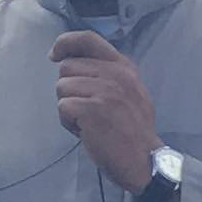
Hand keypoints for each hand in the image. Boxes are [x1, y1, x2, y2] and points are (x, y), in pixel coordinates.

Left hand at [51, 30, 160, 194]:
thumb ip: (109, 74)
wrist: (146, 162)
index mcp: (124, 67)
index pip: (88, 39)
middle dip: (69, 88)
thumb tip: (72, 61)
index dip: (65, 43)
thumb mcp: (132, 92)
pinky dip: (68, 122)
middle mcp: (115, 74)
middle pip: (67, 67)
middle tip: (87, 109)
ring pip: (62, 87)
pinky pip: (62, 107)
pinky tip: (86, 132)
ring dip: (69, 107)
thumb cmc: (134, 132)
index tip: (54, 55)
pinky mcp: (91, 109)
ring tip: (89, 123)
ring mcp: (104, 91)